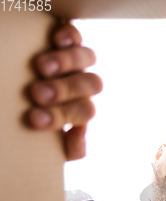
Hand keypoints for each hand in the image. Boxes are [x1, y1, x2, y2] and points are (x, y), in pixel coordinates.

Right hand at [26, 23, 101, 160]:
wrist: (20, 97)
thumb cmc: (34, 117)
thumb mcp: (46, 139)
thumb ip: (68, 147)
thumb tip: (77, 136)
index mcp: (80, 107)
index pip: (83, 112)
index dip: (61, 116)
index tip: (33, 119)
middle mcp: (82, 84)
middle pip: (90, 85)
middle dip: (64, 90)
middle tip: (36, 94)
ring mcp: (76, 62)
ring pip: (87, 58)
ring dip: (67, 62)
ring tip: (41, 67)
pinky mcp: (66, 40)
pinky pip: (75, 35)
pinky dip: (69, 36)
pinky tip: (56, 39)